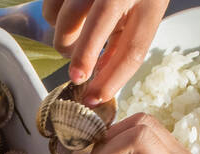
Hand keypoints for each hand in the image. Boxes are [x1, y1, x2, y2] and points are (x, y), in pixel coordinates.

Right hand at [43, 0, 167, 102]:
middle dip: (83, 58)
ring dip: (65, 39)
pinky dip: (53, 19)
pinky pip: (50, 8)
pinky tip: (67, 15)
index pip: (133, 48)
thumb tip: (102, 80)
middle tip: (76, 77)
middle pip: (98, 27)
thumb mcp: (141, 11)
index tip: (95, 99)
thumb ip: (124, 42)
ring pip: (66, 20)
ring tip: (74, 38)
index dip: (112, 80)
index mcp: (150, 1)